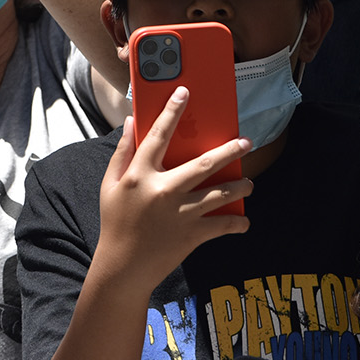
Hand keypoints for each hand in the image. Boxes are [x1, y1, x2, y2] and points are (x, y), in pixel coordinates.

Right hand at [95, 93, 251, 289]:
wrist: (123, 266)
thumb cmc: (115, 222)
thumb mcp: (110, 185)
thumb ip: (121, 153)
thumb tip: (129, 123)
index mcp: (140, 175)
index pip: (157, 136)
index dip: (171, 112)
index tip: (184, 93)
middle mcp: (163, 190)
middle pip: (203, 163)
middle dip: (229, 150)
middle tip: (245, 142)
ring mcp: (180, 213)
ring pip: (220, 194)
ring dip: (240, 186)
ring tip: (249, 183)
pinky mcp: (192, 234)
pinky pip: (222, 225)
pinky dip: (237, 223)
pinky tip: (245, 220)